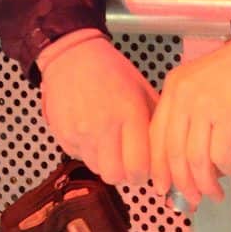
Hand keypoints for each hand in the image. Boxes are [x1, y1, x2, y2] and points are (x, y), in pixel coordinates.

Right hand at [37, 30, 157, 186]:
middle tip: (127, 161)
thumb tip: (167, 151)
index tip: (144, 167)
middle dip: (124, 173)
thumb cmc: (111, 70)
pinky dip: (88, 152)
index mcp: (128, 112)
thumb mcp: (142, 88)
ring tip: (109, 144)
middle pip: (116, 176)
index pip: (138, 167)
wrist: (72, 55)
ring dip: (106, 162)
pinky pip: (80, 157)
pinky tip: (91, 133)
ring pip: (97, 169)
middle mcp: (103, 126)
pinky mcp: (63, 134)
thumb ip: (157, 120)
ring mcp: (79, 132)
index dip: (143, 173)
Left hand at [148, 36, 230, 208]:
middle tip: (193, 199)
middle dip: (183, 183)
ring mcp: (205, 103)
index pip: (156, 135)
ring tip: (216, 192)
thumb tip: (187, 159)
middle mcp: (184, 94)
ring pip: (196, 159)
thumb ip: (189, 114)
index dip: (159, 167)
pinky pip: (222, 154)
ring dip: (206, 183)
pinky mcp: (230, 112)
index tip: (165, 187)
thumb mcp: (202, 85)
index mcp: (174, 87)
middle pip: (173, 152)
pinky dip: (229, 168)